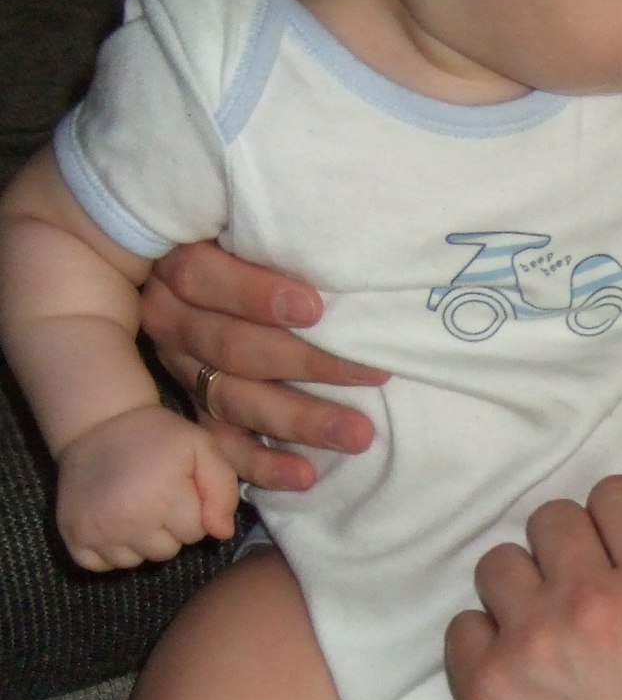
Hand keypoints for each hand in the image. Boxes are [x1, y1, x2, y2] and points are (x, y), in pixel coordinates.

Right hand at [56, 405, 239, 569]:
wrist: (100, 423)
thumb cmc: (157, 436)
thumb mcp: (202, 447)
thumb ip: (222, 490)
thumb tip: (221, 533)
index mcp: (163, 498)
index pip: (196, 533)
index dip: (192, 511)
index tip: (179, 489)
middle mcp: (128, 520)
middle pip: (167, 551)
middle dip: (168, 529)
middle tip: (155, 496)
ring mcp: (97, 531)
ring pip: (137, 561)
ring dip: (140, 541)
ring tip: (135, 506)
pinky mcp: (74, 536)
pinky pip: (102, 565)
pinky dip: (109, 550)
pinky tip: (113, 522)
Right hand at [141, 242, 387, 489]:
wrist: (186, 278)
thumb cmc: (238, 243)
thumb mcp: (239, 223)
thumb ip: (272, 229)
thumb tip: (344, 233)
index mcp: (177, 266)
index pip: (203, 278)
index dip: (257, 294)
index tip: (317, 308)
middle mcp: (170, 320)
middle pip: (232, 346)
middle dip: (306, 364)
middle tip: (372, 375)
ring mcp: (182, 369)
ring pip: (234, 398)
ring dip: (299, 420)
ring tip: (357, 434)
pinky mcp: (194, 408)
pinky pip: (222, 443)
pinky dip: (262, 464)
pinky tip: (305, 476)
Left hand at [445, 478, 621, 699]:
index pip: (615, 493)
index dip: (609, 520)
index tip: (605, 550)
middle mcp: (596, 599)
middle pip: (550, 518)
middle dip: (558, 554)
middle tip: (567, 601)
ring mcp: (533, 638)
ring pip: (497, 563)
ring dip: (514, 595)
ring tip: (534, 642)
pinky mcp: (483, 682)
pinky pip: (463, 625)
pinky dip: (483, 648)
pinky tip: (510, 683)